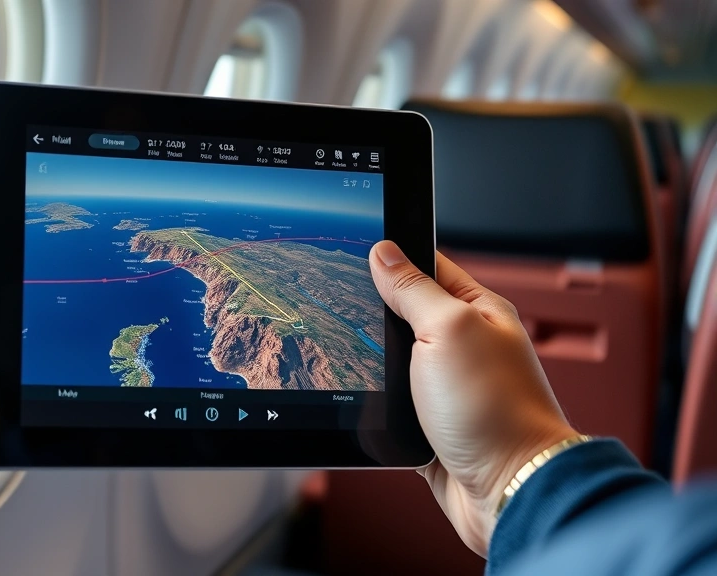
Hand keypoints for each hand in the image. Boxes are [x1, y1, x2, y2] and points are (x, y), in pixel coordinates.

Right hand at [369, 241, 578, 556]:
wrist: (507, 491)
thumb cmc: (494, 410)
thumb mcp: (448, 330)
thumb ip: (413, 289)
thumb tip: (385, 253)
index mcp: (477, 310)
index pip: (427, 266)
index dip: (392, 257)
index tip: (354, 251)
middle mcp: (463, 344)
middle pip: (403, 313)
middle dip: (373, 313)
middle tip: (344, 307)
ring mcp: (445, 385)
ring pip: (390, 360)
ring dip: (372, 363)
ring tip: (352, 358)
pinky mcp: (428, 422)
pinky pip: (390, 402)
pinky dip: (375, 403)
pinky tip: (364, 400)